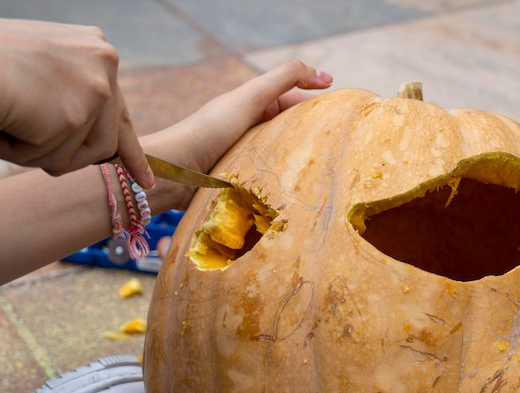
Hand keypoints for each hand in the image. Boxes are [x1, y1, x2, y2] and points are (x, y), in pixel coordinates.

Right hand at [0, 15, 153, 187]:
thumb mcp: (39, 65)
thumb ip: (65, 87)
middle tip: (144, 181)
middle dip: (108, 159)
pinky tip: (6, 130)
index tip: (147, 173)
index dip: (129, 141)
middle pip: (110, 133)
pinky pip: (61, 158)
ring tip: (13, 131)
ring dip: (46, 153)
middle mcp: (105, 61)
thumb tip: (77, 121)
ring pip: (89, 152)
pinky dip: (27, 154)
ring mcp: (96, 88)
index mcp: (94, 48)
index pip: (118, 104)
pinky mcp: (80, 115)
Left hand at [160, 59, 332, 172]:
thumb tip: (324, 74)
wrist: (173, 171)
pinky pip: (269, 182)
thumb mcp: (249, 97)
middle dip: (313, 137)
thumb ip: (284, 78)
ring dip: (300, 164)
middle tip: (342, 148)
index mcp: (253, 107)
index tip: (346, 114)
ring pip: (283, 158)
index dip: (318, 105)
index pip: (294, 102)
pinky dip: (284, 184)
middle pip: (291, 132)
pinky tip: (300, 191)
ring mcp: (246, 158)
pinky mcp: (241, 183)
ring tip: (326, 173)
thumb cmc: (210, 130)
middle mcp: (251, 131)